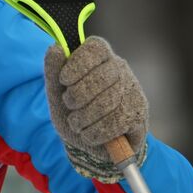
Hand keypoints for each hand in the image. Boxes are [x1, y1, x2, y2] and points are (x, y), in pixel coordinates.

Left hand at [43, 36, 148, 182]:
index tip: (64, 80)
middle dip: (77, 96)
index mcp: (99, 57)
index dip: (78, 63)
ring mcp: (132, 89)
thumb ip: (53, 71)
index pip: (96, 48)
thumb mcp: (56, 93)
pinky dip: (96, 132)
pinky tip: (90, 134)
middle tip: (70, 106)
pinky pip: (116, 122)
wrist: (88, 144)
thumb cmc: (73, 112)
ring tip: (76, 124)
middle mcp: (120, 68)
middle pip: (101, 77)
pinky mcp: (139, 112)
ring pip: (108, 102)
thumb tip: (56, 48)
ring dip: (83, 118)